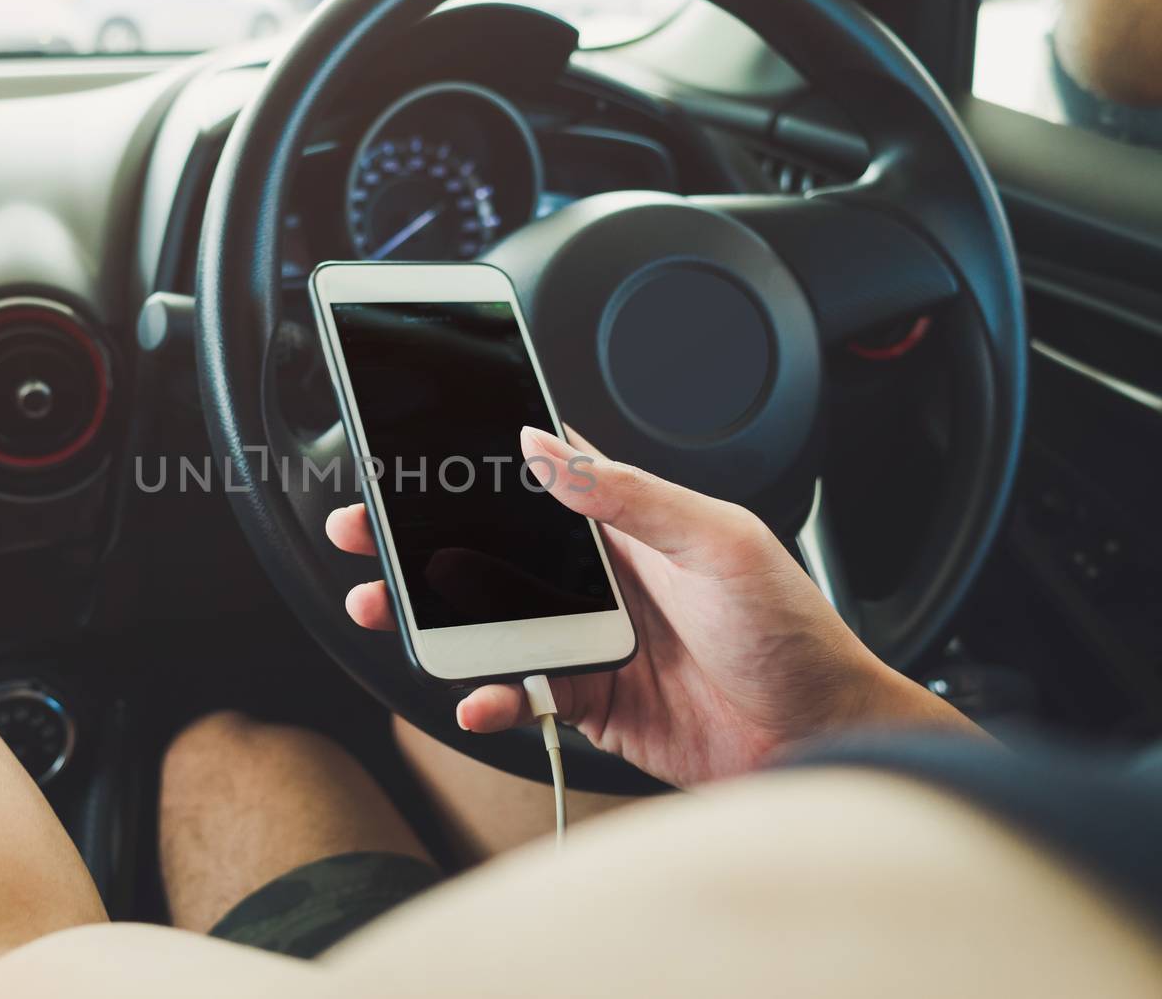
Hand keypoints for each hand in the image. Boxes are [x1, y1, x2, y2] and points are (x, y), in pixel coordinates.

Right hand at [327, 427, 974, 787]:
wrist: (820, 737)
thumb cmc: (792, 633)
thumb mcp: (717, 544)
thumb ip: (631, 495)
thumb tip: (547, 447)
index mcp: (630, 522)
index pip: (539, 475)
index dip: (478, 458)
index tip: (414, 450)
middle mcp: (602, 577)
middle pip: (491, 547)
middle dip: (422, 540)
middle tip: (365, 534)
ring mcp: (589, 638)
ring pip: (489, 621)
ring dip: (433, 618)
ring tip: (385, 612)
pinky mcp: (590, 700)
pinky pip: (520, 695)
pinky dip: (489, 699)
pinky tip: (477, 699)